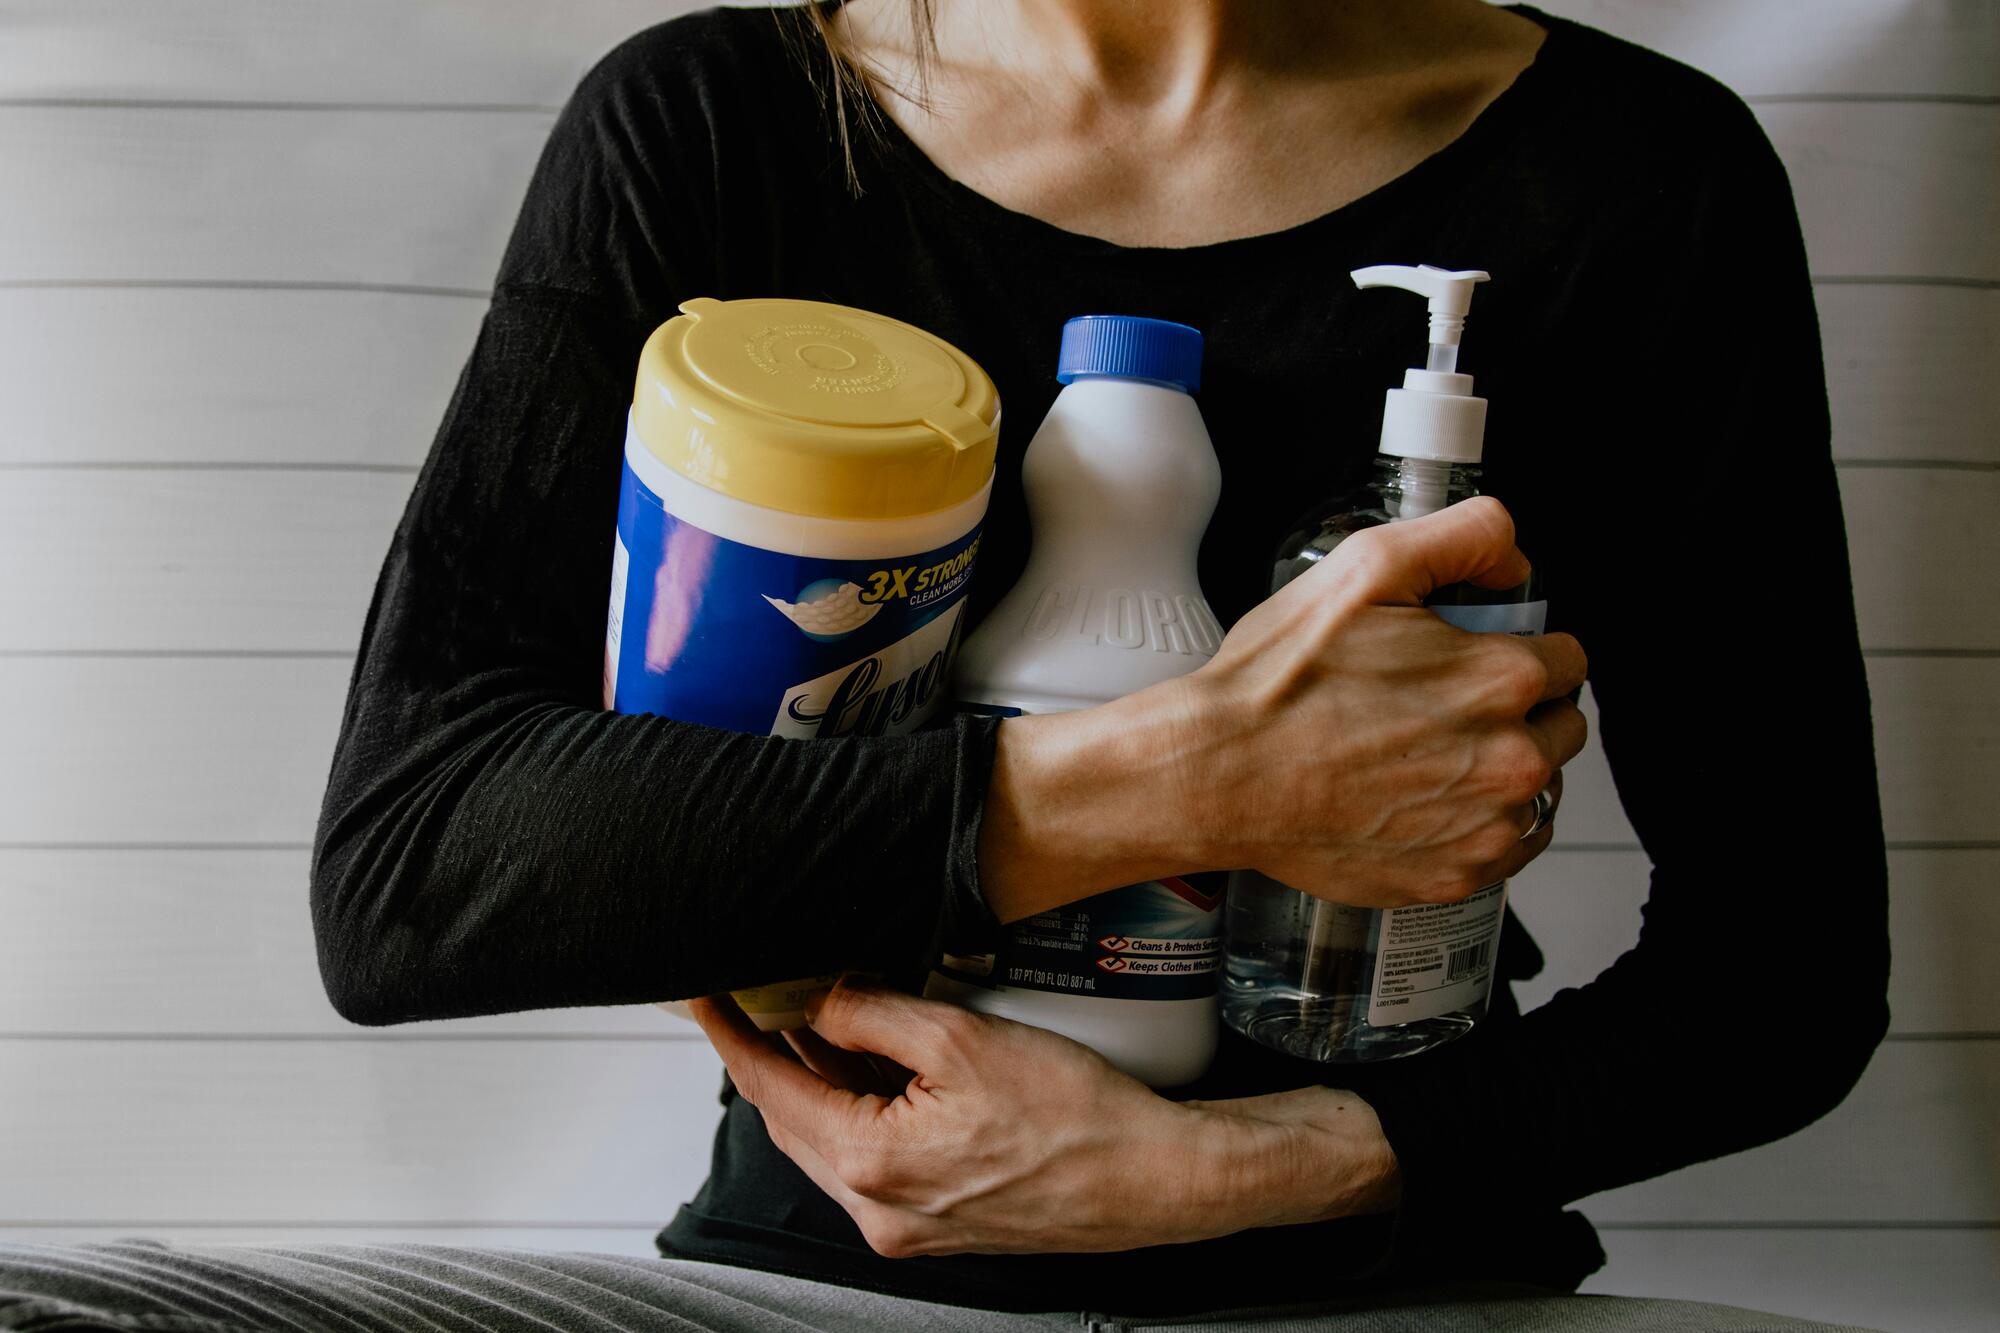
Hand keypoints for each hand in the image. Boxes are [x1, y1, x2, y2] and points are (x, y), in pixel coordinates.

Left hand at [688, 980, 1395, 1256]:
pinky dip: (862, 1109)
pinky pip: (874, 1160)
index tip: (702, 996)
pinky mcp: (937, 1225)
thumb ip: (871, 1016)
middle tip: (760, 994)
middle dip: (774, 1054)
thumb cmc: (1078, 1116)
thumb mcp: (961, 1039)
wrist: (1156, 1180)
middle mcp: (877, 1212)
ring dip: (821, 1081)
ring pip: (833, 1140)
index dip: (732, 1035)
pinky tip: (876, 1066)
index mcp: (871, 1166)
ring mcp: (907, 1226)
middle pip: (795, 1120)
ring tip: (821, 1016)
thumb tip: (816, 1001)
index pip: (772, 1088)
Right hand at [979, 497, 1585, 919]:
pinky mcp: (1454, 878)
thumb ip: (1464, 536)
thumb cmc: (1279, 682)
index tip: (1471, 657)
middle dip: (1517, 710)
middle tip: (1439, 705)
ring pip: (1536, 790)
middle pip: (1561, 726)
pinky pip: (1504, 849)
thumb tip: (1515, 557)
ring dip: (1499, 769)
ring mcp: (1485, 828)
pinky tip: (1421, 802)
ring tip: (1422, 755)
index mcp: (1502, 679)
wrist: (1218, 775)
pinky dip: (1475, 826)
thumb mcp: (1367, 567)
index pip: (1568, 658)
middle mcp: (1511, 760)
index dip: (1519, 648)